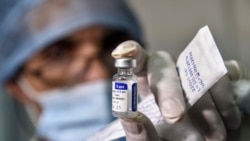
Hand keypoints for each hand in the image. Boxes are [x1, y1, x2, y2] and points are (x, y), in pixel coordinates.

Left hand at [112, 40, 242, 140]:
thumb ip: (140, 135)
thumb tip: (130, 117)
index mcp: (147, 85)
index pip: (137, 62)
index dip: (132, 54)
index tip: (123, 53)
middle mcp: (170, 74)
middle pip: (163, 62)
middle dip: (169, 88)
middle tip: (175, 116)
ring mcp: (195, 73)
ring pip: (196, 68)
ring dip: (203, 101)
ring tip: (213, 135)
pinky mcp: (222, 76)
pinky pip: (226, 72)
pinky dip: (226, 95)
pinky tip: (228, 118)